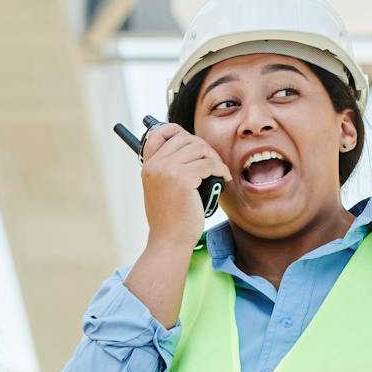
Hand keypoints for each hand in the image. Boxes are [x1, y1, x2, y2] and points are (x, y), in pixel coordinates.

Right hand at [139, 122, 231, 250]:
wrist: (169, 240)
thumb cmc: (170, 220)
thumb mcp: (161, 190)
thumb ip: (168, 170)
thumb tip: (192, 151)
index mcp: (148, 166)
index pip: (157, 134)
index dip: (176, 130)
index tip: (193, 141)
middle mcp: (155, 165)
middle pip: (185, 138)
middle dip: (204, 148)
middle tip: (213, 163)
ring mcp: (167, 170)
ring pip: (199, 149)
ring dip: (214, 158)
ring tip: (218, 171)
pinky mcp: (183, 179)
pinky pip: (209, 164)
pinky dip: (221, 170)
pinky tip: (223, 179)